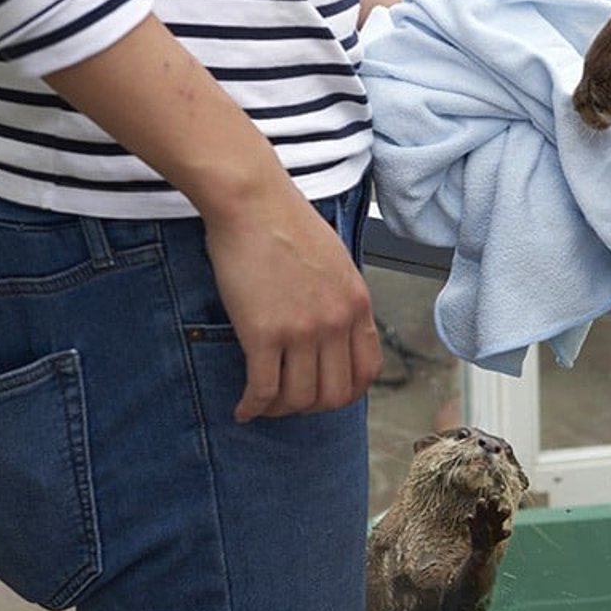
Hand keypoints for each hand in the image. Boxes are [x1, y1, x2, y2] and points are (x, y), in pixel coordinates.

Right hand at [41, 15, 383, 421]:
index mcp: (358, 306)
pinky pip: (264, 389)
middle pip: (334, 393)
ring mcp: (303, 331)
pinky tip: (243, 410)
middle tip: (290, 403)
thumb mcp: (336, 263)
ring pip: (300, 397)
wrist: (252, 201)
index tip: (326, 395)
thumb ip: (342, 300)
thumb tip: (336, 332)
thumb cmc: (288, 223)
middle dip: (311, 407)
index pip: (367, 372)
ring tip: (265, 405)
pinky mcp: (264, 334)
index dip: (347, 393)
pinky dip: (253, 407)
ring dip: (281, 410)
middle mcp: (337, 324)